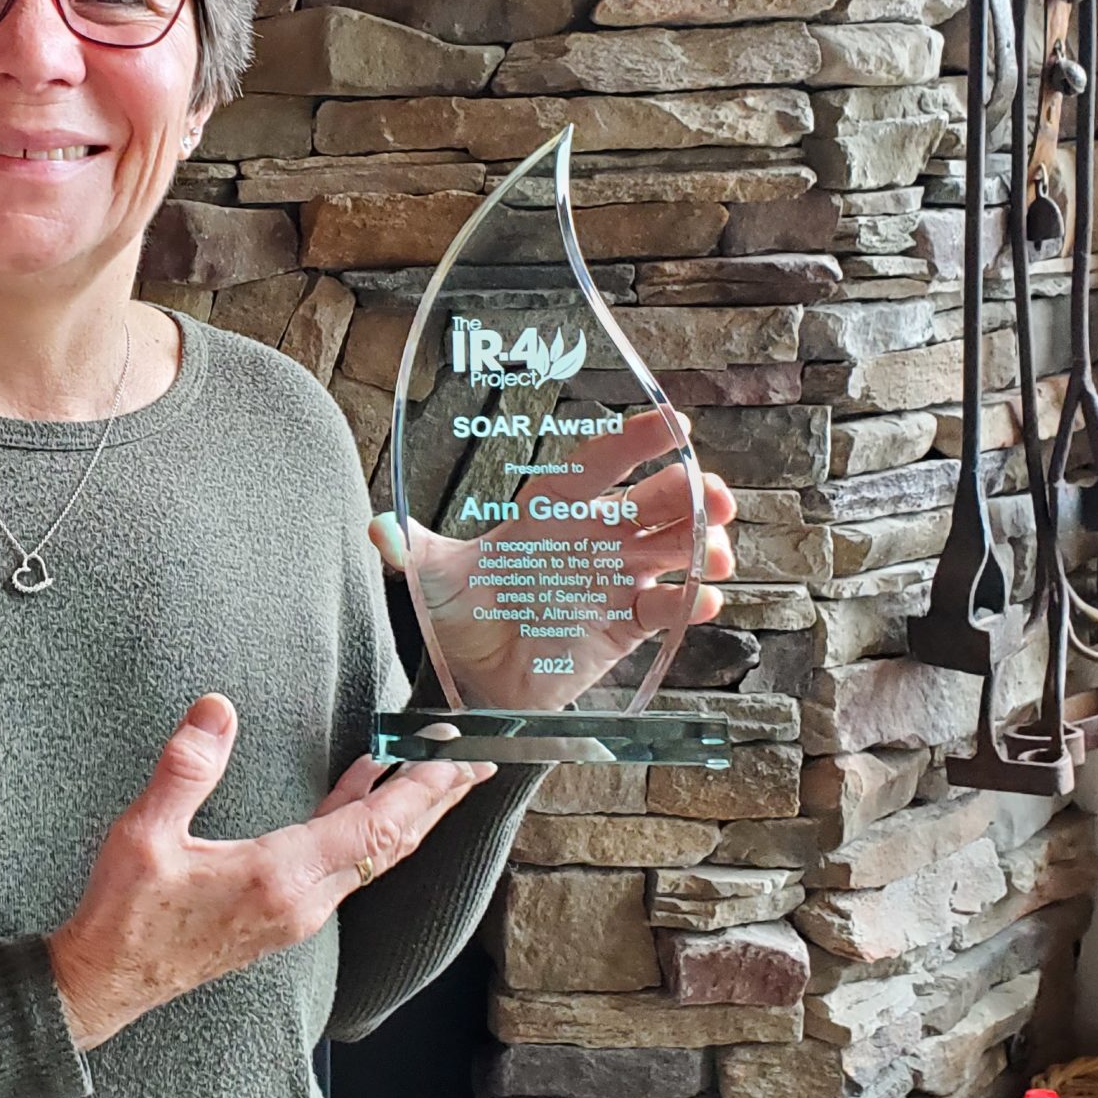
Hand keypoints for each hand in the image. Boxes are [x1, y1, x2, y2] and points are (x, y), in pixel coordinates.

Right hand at [43, 693, 495, 1051]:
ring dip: (407, 815)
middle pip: (392, 844)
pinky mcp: (284, 918)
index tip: (456, 754)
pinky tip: (360, 796)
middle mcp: (302, 902)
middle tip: (477, 760)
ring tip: (436, 773)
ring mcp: (297, 914)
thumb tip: (217, 708)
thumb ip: (186, 769)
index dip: (421, 788)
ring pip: (373, 858)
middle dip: (437, 800)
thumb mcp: (144, 834)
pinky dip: (368, 827)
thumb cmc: (124, 914)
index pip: (374, 827)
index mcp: (278, 877)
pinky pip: (346, 866)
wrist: (106, 984)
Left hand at [370, 408, 738, 712]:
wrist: (476, 674)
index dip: (635, 442)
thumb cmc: (464, 611)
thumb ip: (413, 549)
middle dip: (687, 494)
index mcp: (552, 511)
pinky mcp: (626, 626)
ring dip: (702, 545)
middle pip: (651, 505)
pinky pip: (665, 610)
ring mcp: (616, 580)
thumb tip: (379, 529)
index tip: (672, 423)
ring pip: (672, 552)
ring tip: (718, 549)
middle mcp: (593, 538)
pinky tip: (704, 598)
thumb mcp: (433, 577)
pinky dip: (689, 604)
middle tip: (712, 491)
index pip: (599, 465)